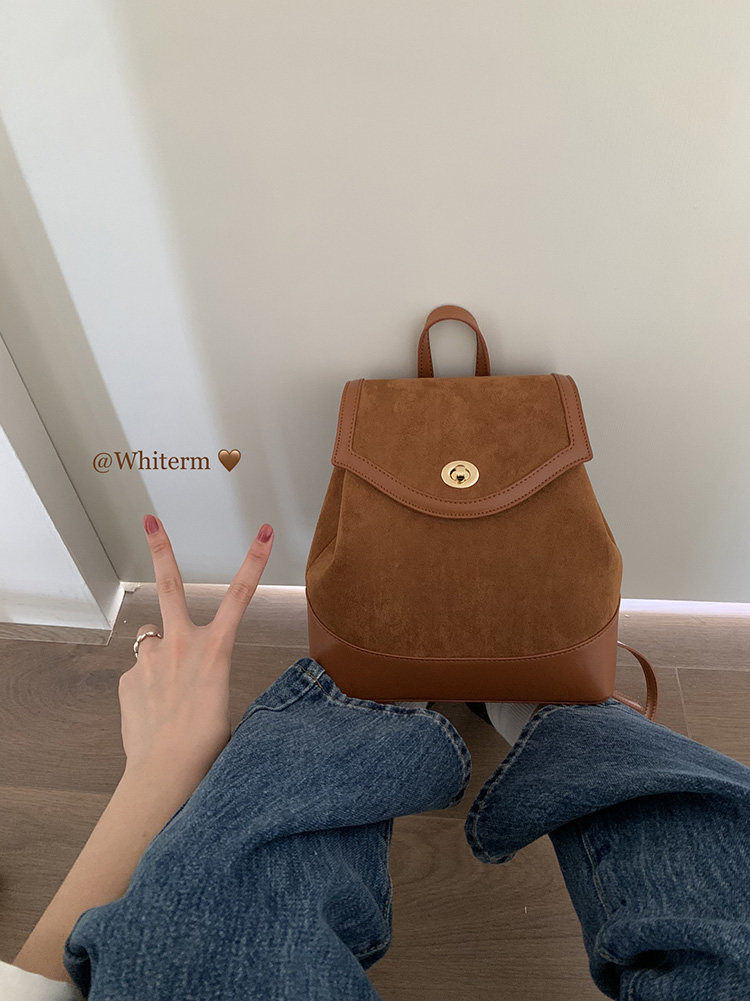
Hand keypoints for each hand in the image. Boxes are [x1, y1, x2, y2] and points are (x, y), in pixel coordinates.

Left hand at [118, 514, 273, 781]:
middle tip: (149, 520)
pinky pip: (141, 676)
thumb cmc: (208, 743)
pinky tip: (155, 713)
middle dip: (162, 549)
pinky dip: (148, 688)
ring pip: (155, 646)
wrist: (167, 771)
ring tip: (169, 698)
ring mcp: (150, 660)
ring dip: (161, 660)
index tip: (263, 531)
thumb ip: (204, 671)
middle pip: (170, 586)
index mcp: (215, 649)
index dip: (255, 560)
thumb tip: (184, 667)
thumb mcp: (223, 699)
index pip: (241, 596)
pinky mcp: (127, 679)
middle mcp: (181, 645)